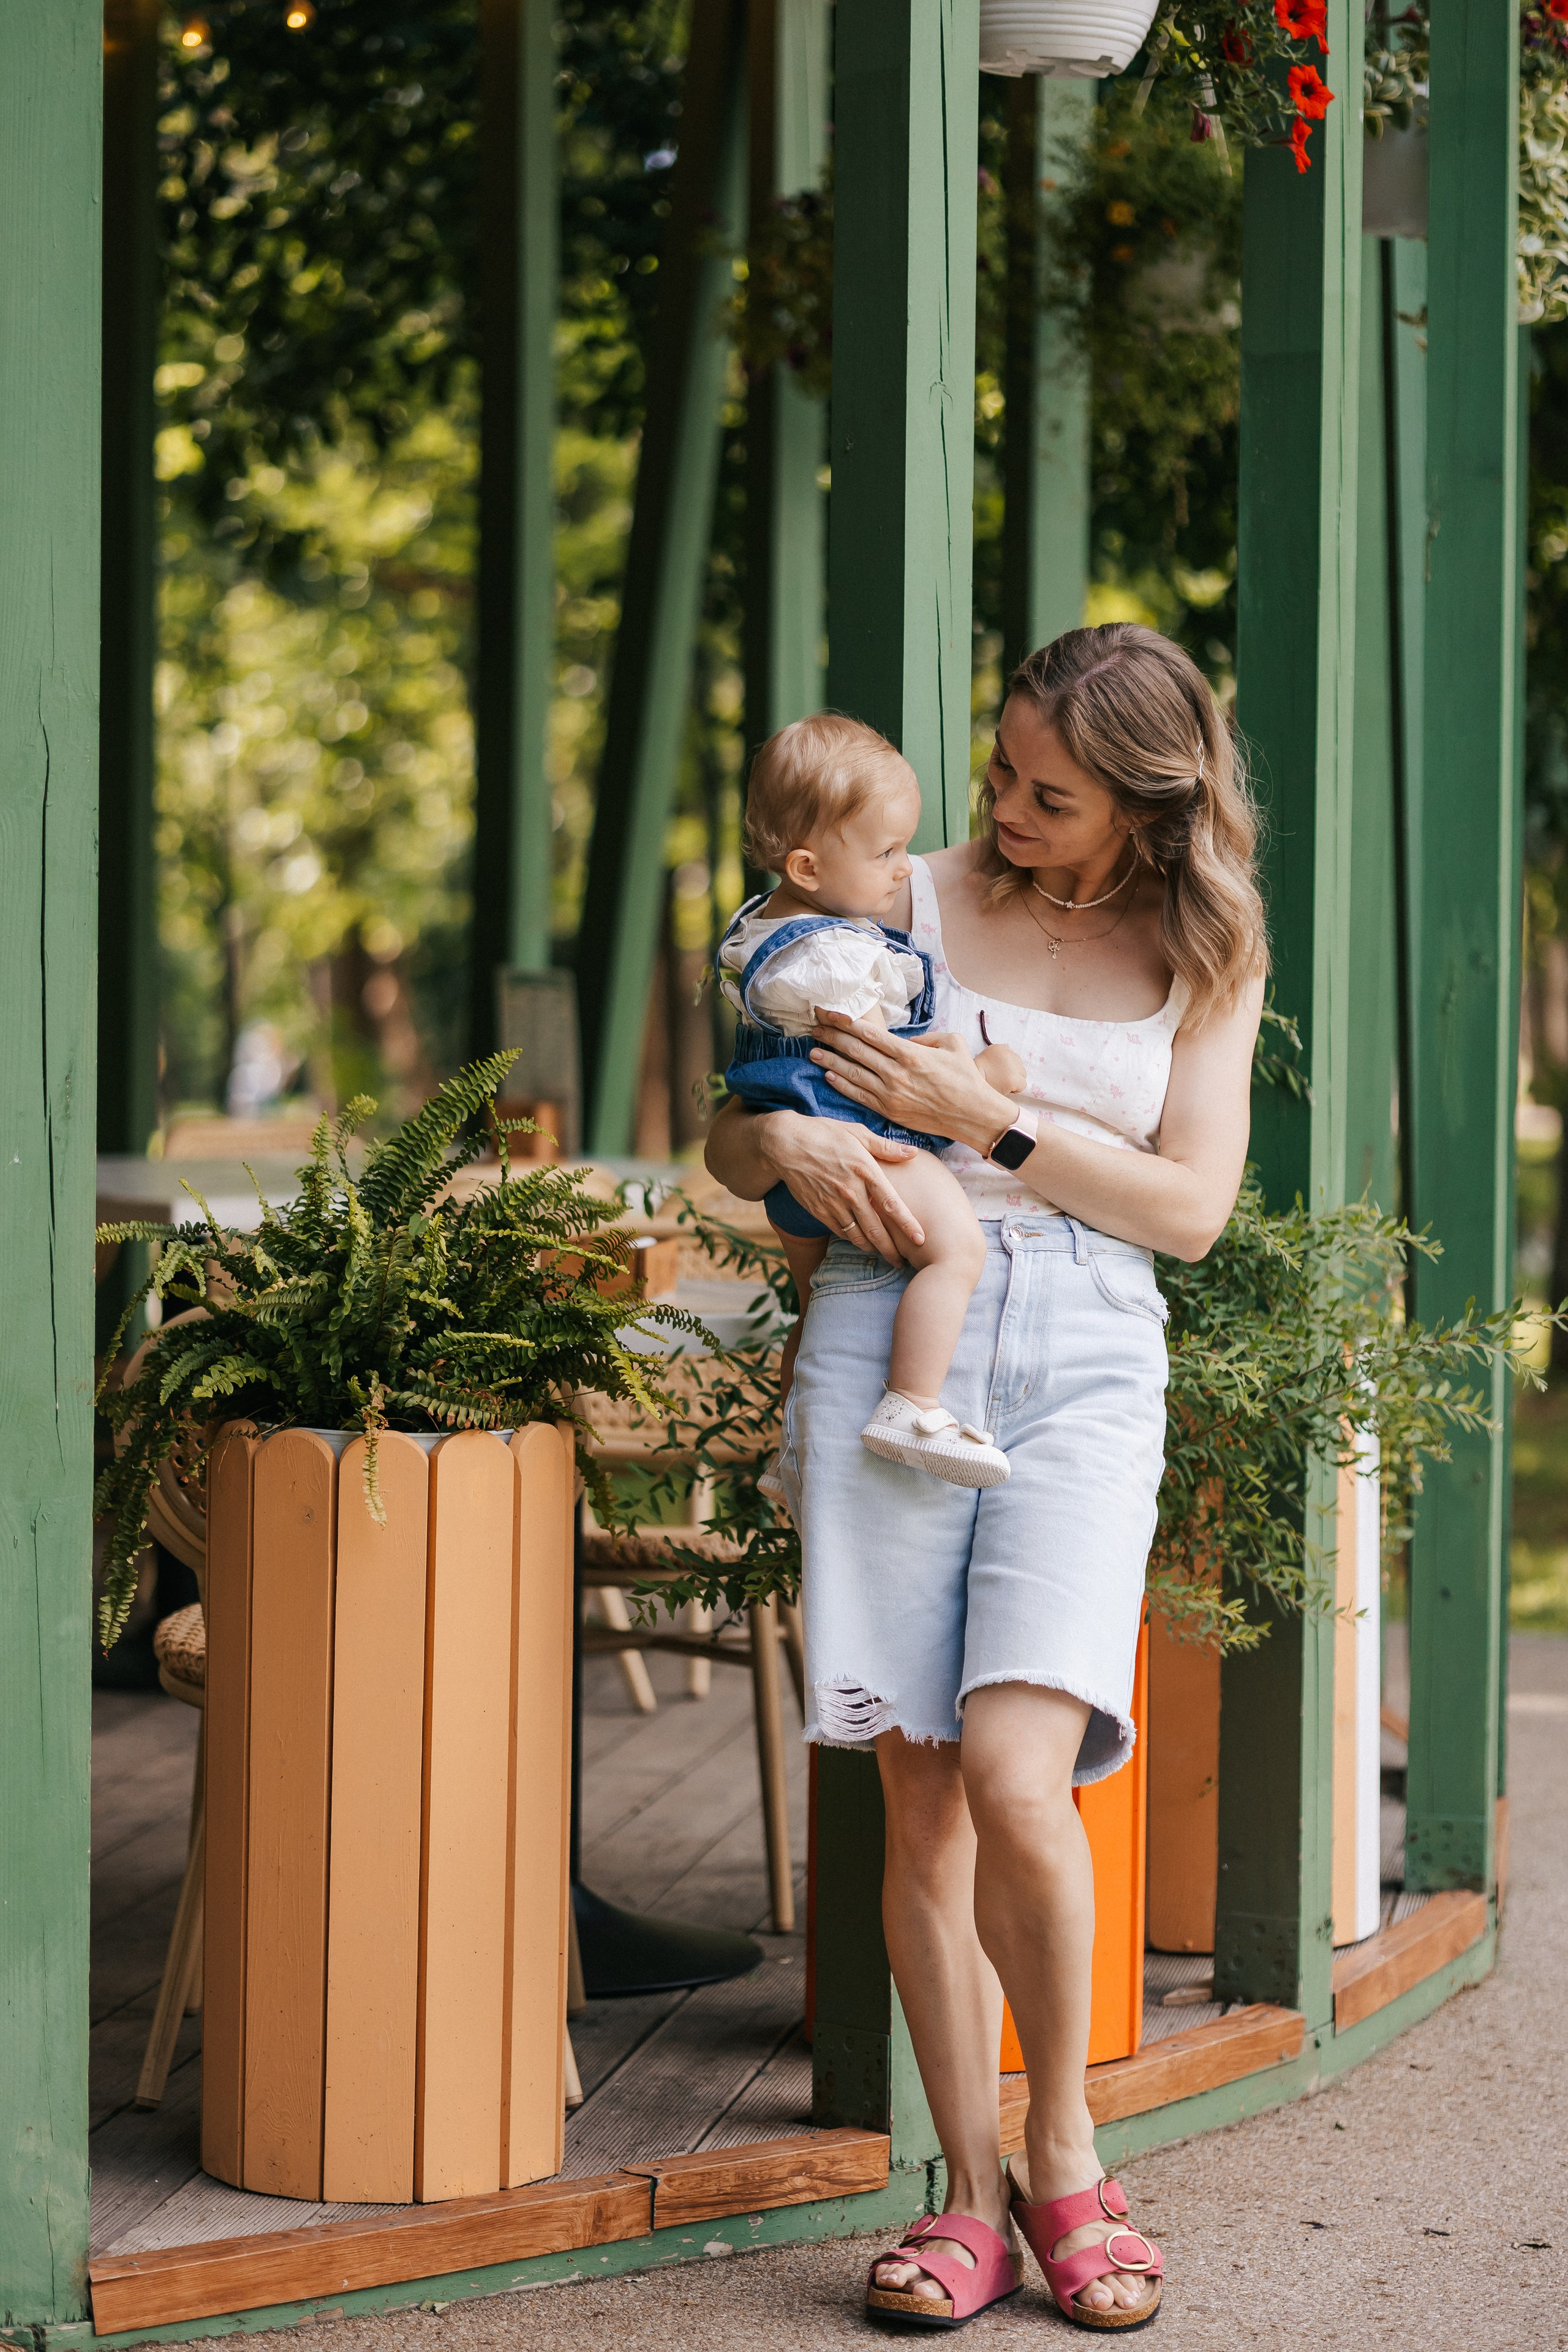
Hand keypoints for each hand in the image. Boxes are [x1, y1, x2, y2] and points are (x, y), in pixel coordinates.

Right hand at [757, 1112, 925, 1264]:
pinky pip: (840, 1232)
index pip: (892, 1204)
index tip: (920, 1239)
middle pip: (876, 1229)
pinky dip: (853, 1240)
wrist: (784, 1144)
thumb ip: (886, 1147)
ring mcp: (833, 1203)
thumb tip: (912, 1153)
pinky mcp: (818, 1210)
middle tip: (902, 1262)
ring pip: (857, 1235)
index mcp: (865, 1171)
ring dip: (873, 1249)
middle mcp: (851, 1191)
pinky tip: (862, 1243)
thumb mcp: (857, 1133)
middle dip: (891, 1250)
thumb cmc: (824, 1133)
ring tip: (885, 1257)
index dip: (908, 1224)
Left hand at [810, 1011, 1017, 1156]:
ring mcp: (890, 1094)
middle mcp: (896, 1073)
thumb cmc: (966, 1079)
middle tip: (815, 1026)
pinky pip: (858, 1095)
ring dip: (830, 1059)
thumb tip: (906, 1040)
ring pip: (852, 1073)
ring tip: (813, 1049)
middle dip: (832, 1036)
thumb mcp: (952, 1044)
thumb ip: (926, 1037)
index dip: (846, 1021)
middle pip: (855, 1050)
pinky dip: (841, 1084)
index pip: (869, 1033)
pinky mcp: (889, 1111)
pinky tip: (828, 1075)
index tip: (829, 1013)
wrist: (973, 1115)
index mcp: (910, 1053)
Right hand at [975, 1040, 1026, 1097]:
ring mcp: (1012, 1067)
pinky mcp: (1014, 1080)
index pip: (1013, 1057)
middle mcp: (1008, 1054)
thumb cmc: (978, 1074)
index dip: (1007, 1067)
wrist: (971, 1085)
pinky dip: (1016, 1089)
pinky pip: (1022, 1085)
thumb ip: (1000, 1056)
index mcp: (1000, 1048)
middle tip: (999, 1079)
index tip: (998, 1072)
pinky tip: (1005, 1089)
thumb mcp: (987, 1057)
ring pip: (1023, 1076)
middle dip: (1012, 1073)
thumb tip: (1011, 1060)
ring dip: (1014, 1081)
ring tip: (1001, 1084)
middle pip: (1020, 1066)